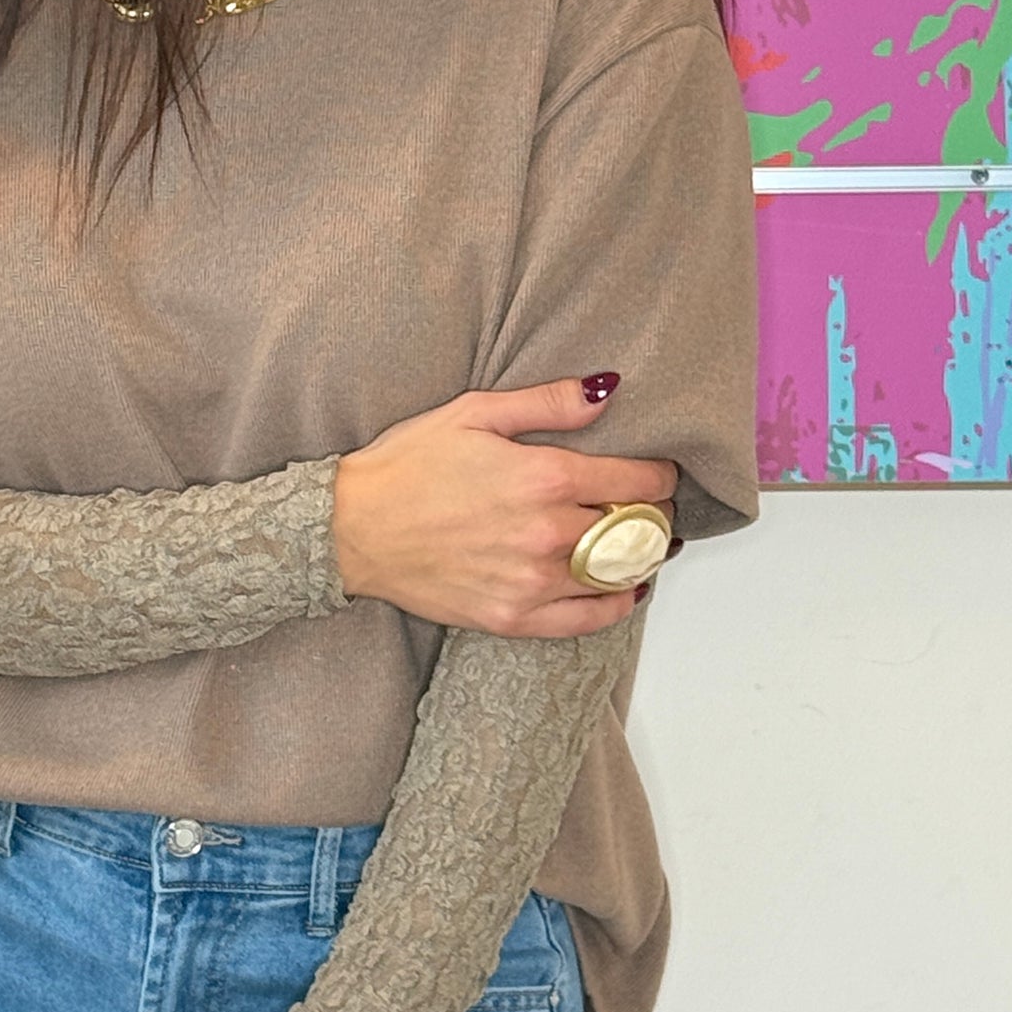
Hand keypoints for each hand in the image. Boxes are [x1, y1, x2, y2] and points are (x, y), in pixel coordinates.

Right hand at [331, 375, 679, 637]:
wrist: (351, 529)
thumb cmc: (406, 467)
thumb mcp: (474, 413)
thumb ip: (548, 403)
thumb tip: (606, 391)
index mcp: (544, 477)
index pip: (638, 481)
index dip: (660, 476)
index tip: (660, 473)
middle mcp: (547, 534)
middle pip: (636, 529)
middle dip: (652, 515)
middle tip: (649, 507)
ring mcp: (532, 582)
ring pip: (619, 574)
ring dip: (637, 557)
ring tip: (635, 543)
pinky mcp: (512, 618)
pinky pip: (588, 620)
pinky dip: (616, 603)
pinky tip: (620, 587)